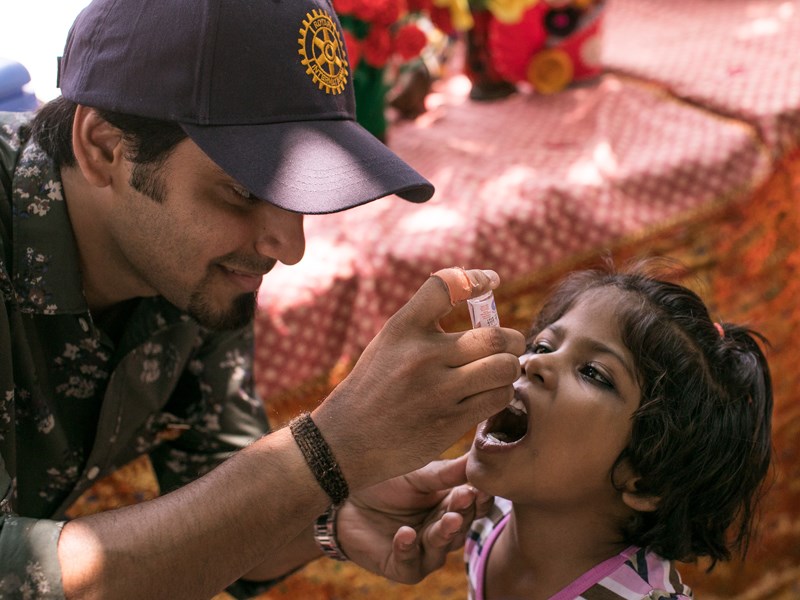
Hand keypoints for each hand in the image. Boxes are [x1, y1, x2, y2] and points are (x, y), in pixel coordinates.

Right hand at [312, 268, 525, 487]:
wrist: (346, 441)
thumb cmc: (374, 386)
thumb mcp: (388, 343)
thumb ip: (425, 323)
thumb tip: (479, 301)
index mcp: (402, 328)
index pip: (447, 286)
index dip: (476, 278)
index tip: (492, 281)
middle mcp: (421, 356)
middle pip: (494, 336)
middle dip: (512, 339)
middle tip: (509, 344)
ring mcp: (437, 391)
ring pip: (503, 368)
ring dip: (508, 369)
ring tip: (498, 372)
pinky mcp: (449, 422)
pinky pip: (498, 398)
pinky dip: (501, 393)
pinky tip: (488, 394)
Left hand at [336, 455, 491, 583]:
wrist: (344, 498)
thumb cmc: (384, 483)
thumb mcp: (417, 475)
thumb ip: (446, 473)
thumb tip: (477, 455)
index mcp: (450, 505)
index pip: (474, 505)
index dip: (479, 498)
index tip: (479, 486)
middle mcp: (442, 531)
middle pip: (461, 526)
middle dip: (463, 512)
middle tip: (465, 498)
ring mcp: (424, 551)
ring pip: (441, 547)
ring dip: (444, 533)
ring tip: (448, 519)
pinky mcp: (403, 567)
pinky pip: (411, 563)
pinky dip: (408, 548)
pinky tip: (405, 533)